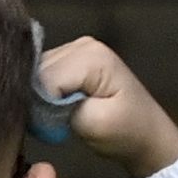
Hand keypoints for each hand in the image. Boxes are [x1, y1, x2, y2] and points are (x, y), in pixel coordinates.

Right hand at [35, 35, 177, 177]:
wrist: (146, 133)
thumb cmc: (126, 132)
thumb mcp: (93, 124)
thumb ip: (58, 108)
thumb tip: (31, 102)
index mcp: (90, 56)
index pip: (43, 79)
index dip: (41, 106)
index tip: (55, 126)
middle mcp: (80, 44)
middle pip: (37, 73)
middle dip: (38, 101)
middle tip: (56, 123)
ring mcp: (75, 49)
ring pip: (35, 74)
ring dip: (40, 98)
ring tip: (58, 115)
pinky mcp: (70, 60)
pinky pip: (41, 76)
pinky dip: (43, 95)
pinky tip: (57, 106)